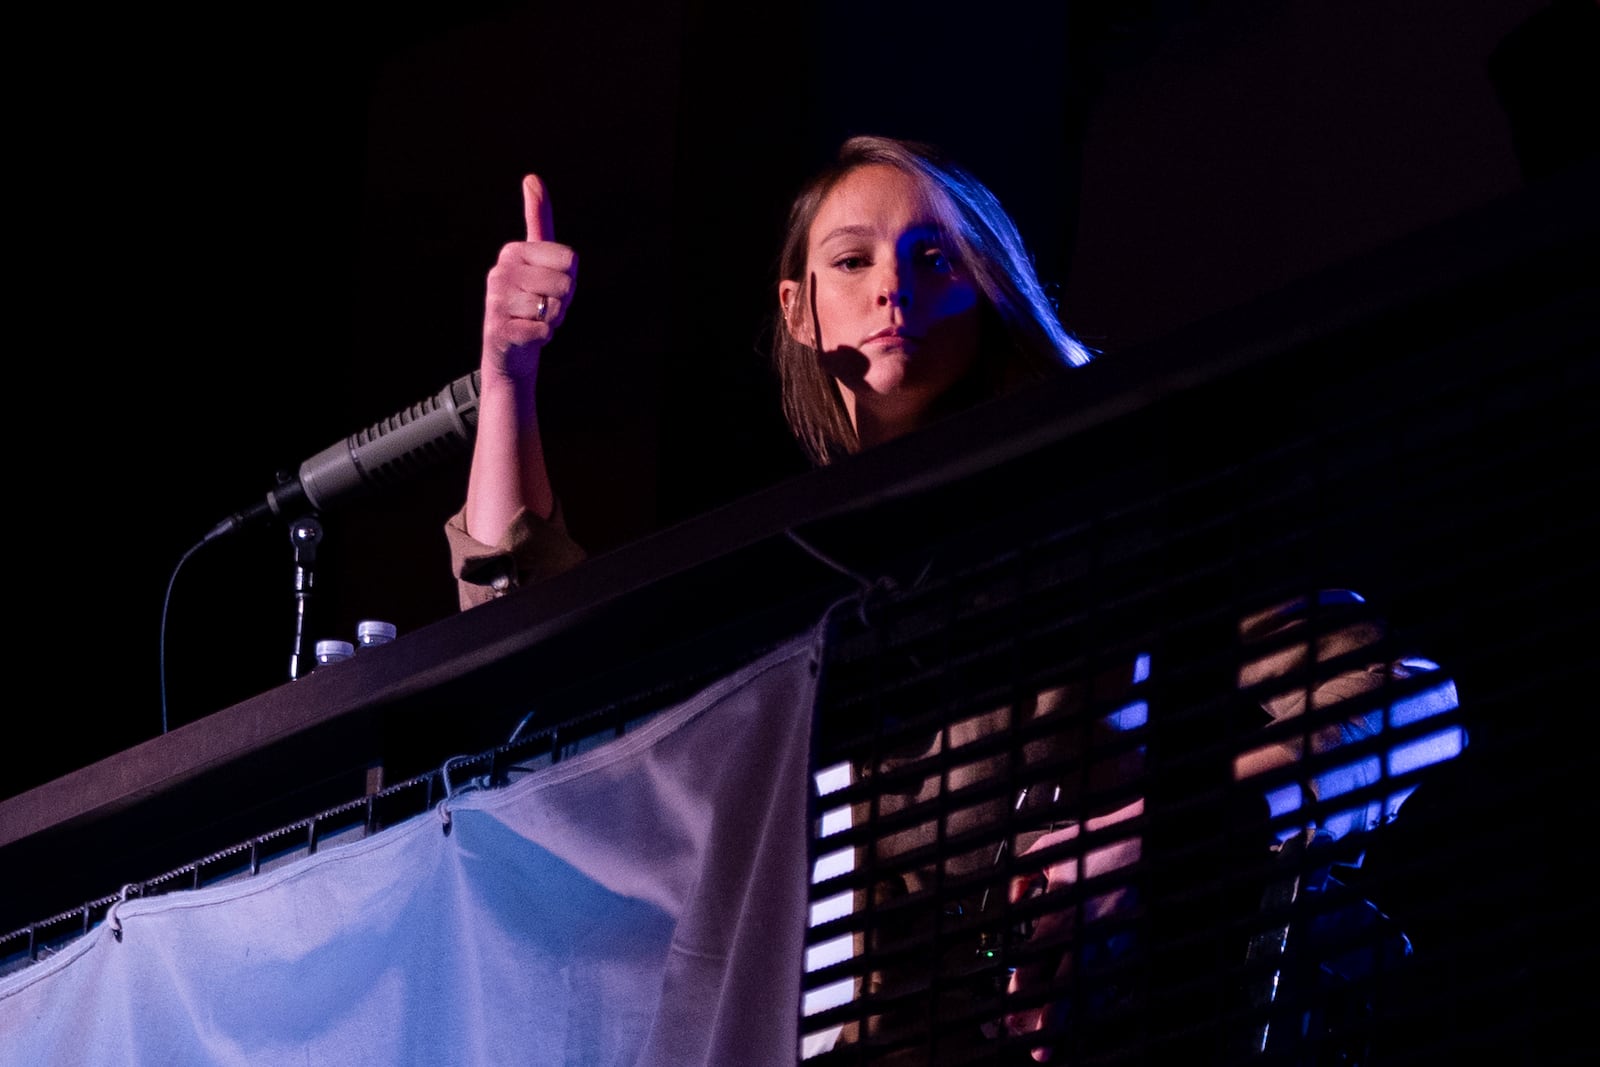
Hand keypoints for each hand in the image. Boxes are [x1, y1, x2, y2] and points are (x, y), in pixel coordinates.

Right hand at [482, 174, 577, 381]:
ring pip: (555, 309)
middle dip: (562, 302)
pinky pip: (543, 331)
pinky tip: (528, 335)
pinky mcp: (498, 329)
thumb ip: (538, 219)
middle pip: (565, 284)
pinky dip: (544, 338)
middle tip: (542, 308)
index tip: (549, 286)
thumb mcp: (540, 259)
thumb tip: (531, 177)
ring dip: (552, 321)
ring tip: (534, 320)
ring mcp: (496, 300)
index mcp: (513, 251)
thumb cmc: (532, 301)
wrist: (510, 349)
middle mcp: (501, 271)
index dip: (569, 278)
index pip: (570, 259)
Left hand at [1003, 804, 1142, 1060]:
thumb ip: (1022, 877)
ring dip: (1073, 1016)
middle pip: (1063, 984)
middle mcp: (1087, 929)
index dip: (1021, 988)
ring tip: (1056, 1043)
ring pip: (1090, 988)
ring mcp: (1113, 938)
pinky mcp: (1134, 940)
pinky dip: (1102, 1000)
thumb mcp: (1046, 850)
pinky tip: (1090, 1015)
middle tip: (1034, 1044)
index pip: (1035, 958)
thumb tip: (1011, 902)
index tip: (1010, 1008)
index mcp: (1062, 908)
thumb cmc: (1096, 840)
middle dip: (1047, 1018)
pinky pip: (1117, 978)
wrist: (1145, 835)